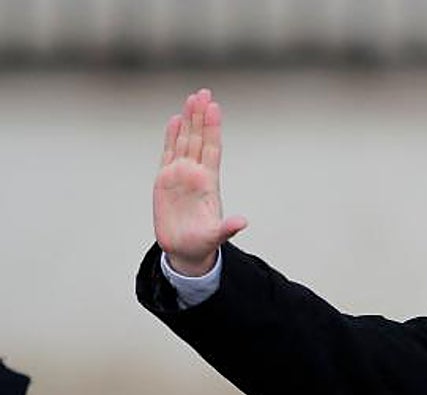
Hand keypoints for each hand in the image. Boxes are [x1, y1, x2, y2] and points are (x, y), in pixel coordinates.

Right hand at [153, 89, 246, 274]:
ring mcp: (180, 175)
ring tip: (192, 98)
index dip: (212, 128)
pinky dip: (171, 136)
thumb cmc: (202, 243)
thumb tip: (242, 222)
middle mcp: (195, 174)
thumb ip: (228, 228)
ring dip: (188, 120)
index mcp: (208, 183)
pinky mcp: (164, 180)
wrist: (185, 250)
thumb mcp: (216, 236)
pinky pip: (168, 152)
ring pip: (184, 141)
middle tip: (204, 92)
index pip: (211, 149)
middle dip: (201, 116)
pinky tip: (174, 120)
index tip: (214, 107)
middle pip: (198, 139)